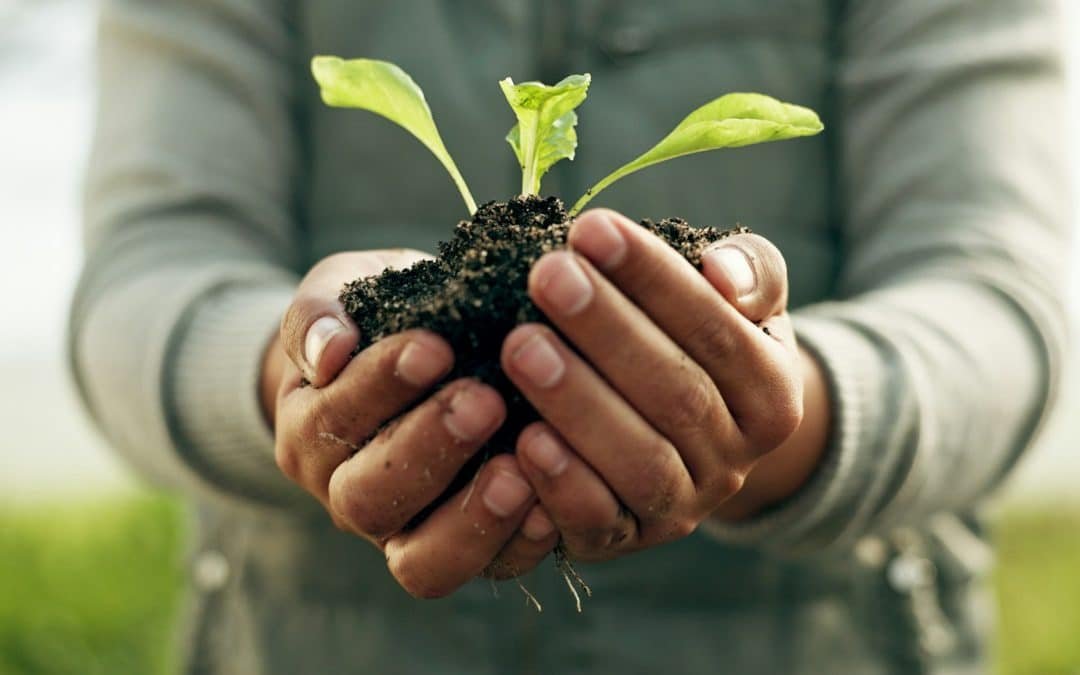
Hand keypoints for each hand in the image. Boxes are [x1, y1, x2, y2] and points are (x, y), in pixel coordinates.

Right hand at [261, 250, 559, 596]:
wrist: (414, 354)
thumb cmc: (378, 316)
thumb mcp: (342, 292)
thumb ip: (320, 314)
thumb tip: (329, 351)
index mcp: (311, 433)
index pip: (334, 422)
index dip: (379, 388)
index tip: (432, 347)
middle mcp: (349, 494)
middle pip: (370, 498)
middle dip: (428, 449)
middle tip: (485, 400)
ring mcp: (408, 533)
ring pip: (421, 560)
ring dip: (470, 517)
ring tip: (517, 469)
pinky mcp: (470, 550)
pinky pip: (490, 568)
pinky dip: (520, 544)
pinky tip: (552, 506)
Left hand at [500, 210, 829, 561]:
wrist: (697, 436)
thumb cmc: (702, 344)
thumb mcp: (742, 303)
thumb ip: (750, 272)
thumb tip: (722, 272)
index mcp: (772, 394)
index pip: (716, 329)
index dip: (654, 279)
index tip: (591, 230)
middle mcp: (736, 460)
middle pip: (675, 394)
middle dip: (606, 330)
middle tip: (547, 275)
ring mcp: (682, 508)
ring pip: (639, 462)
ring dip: (578, 402)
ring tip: (521, 346)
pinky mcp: (625, 540)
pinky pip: (598, 523)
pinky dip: (563, 486)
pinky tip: (522, 439)